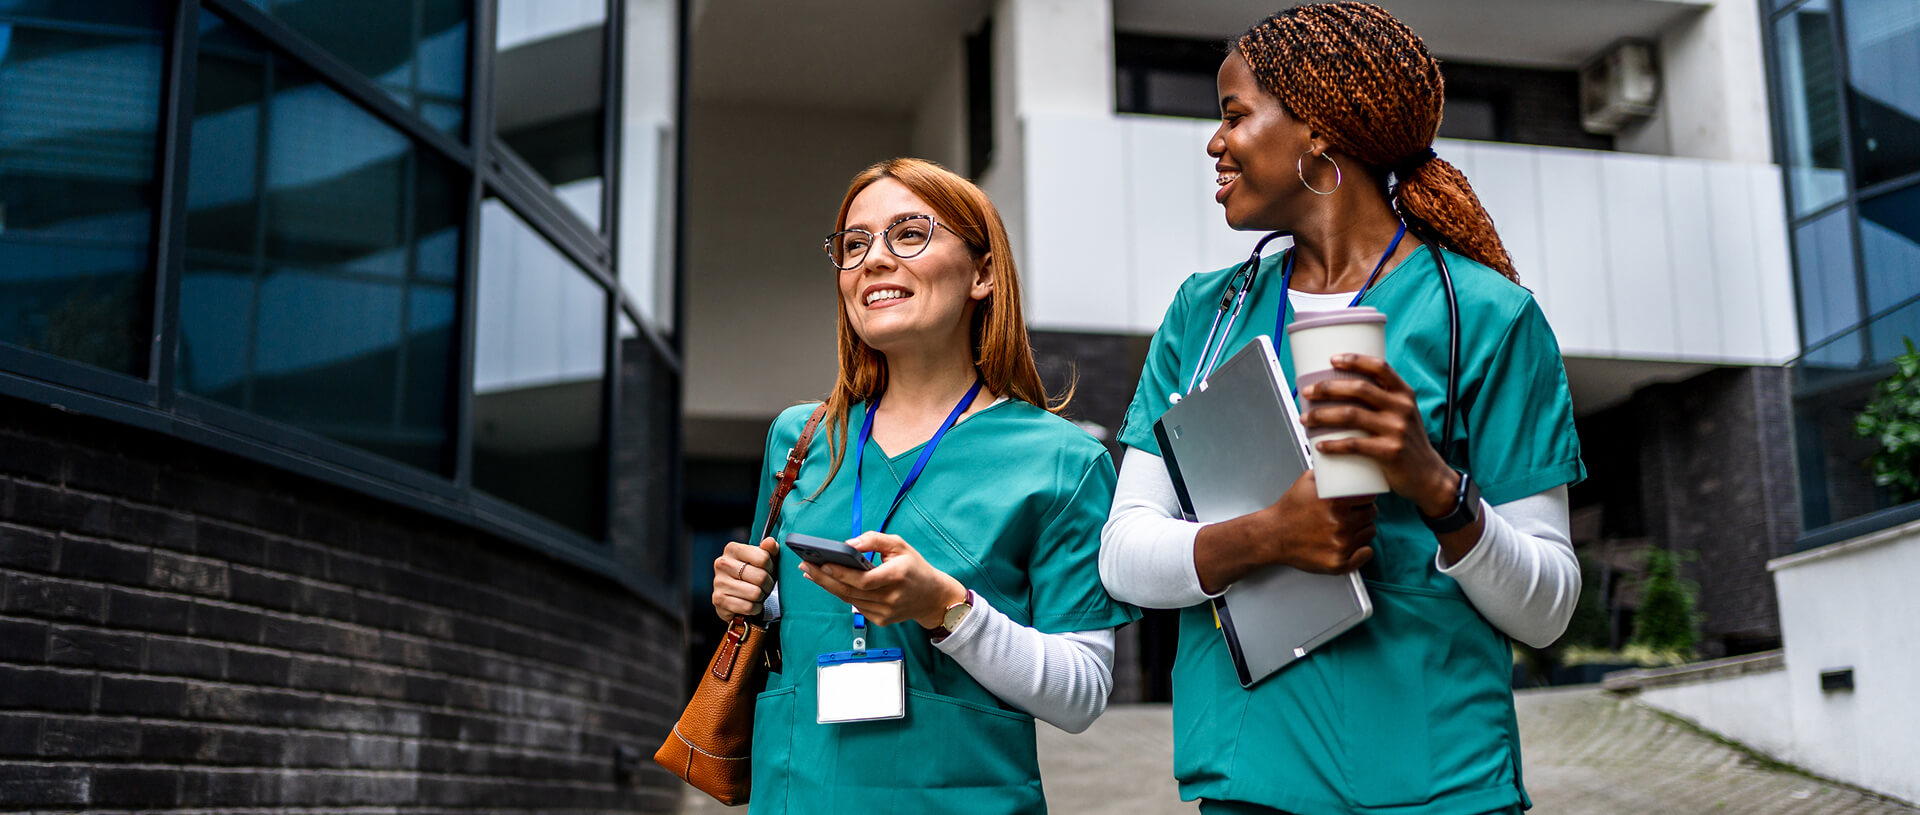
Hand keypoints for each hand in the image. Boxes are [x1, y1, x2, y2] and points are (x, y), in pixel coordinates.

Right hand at [711, 537, 779, 621]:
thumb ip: (770, 549)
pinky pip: (748, 607)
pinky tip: (749, 603)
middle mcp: (722, 563)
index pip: (763, 558)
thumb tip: (770, 542)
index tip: (767, 570)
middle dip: (767, 584)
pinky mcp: (718, 600)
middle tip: (763, 585)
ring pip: (755, 593)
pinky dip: (754, 608)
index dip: (771, 567)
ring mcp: (718, 582)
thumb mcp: (764, 560)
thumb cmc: (753, 574)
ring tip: (756, 594)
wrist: (737, 596)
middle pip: (760, 577)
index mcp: (732, 549)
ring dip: (761, 597)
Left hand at [798, 531, 966, 628]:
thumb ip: (874, 540)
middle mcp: (891, 597)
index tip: (821, 563)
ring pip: (850, 600)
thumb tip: (848, 543)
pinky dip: (842, 594)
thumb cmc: (915, 568)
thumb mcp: (900, 545)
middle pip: (850, 591)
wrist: (933, 598)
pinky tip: (829, 583)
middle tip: (806, 566)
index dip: (841, 573)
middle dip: (824, 578)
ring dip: (828, 586)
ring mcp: (886, 612)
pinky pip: (856, 606)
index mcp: (897, 576)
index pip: (863, 579)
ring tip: (811, 573)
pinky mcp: (882, 620)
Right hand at [1194, 470, 1375, 592]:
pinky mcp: (1338, 562)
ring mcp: (1340, 544)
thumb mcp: (1305, 481)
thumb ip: (1327, 472)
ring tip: (1347, 528)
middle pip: (1372, 514)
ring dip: (1362, 529)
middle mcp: (1340, 523)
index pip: (1369, 496)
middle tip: (1352, 513)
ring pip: (1370, 532)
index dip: (1366, 497)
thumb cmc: (1289, 510)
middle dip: (1364, 512)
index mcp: (1335, 502)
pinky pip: (1366, 554)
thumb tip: (1342, 460)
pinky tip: (1352, 545)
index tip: (1361, 499)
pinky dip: (1362, 550)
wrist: (1272, 535)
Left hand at [1299, 353, 1459, 515]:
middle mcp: (1402, 408)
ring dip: (1322, 415)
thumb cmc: (1407, 442)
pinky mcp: (1390, 452)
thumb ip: (1382, 400)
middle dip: (1327, 388)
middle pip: (1359, 389)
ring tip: (1305, 418)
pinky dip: (1333, 445)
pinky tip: (1319, 446)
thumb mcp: (1403, 414)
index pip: (1379, 367)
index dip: (1354, 360)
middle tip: (1307, 392)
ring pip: (1351, 415)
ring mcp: (1396, 430)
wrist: (1428, 476)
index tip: (1332, 360)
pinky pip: (1354, 445)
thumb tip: (1342, 387)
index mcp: (1404, 394)